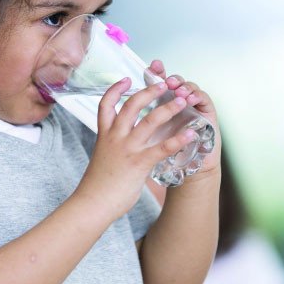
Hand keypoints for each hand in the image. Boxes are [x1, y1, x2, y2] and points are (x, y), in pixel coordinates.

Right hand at [77, 77, 199, 219]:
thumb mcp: (102, 158)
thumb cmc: (97, 185)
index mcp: (104, 135)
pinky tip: (191, 134)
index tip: (126, 79)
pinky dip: (178, 139)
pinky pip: (162, 147)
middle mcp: (115, 137)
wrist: (92, 204)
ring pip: (150, 121)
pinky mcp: (139, 163)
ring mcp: (127, 149)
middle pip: (132, 105)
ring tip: (182, 100)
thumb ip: (112, 147)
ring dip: (168, 108)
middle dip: (149, 91)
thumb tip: (120, 145)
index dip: (116, 90)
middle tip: (163, 83)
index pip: (106, 104)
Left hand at [148, 59, 221, 177]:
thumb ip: (138, 124)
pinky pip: (204, 99)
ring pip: (189, 86)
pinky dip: (198, 96)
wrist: (188, 171)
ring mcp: (193, 107)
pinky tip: (191, 98)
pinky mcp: (207, 114)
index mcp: (162, 104)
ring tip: (179, 90)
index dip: (156, 72)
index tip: (152, 66)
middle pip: (174, 81)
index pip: (158, 83)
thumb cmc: (166, 156)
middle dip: (170, 77)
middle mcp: (178, 102)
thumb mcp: (147, 138)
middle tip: (166, 80)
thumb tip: (121, 111)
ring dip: (184, 85)